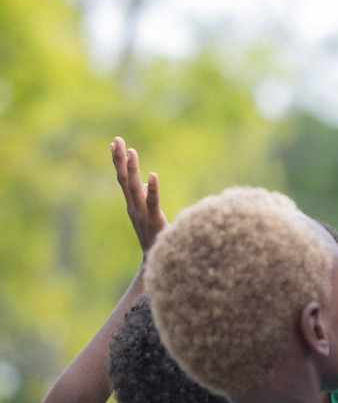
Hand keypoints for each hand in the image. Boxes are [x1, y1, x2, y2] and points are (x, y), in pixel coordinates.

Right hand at [110, 137, 167, 254]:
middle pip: (124, 179)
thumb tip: (145, 183)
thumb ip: (146, 198)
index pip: (124, 179)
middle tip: (117, 139)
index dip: (120, 161)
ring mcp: (142, 214)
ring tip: (131, 150)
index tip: (115, 143)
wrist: (157, 262)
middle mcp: (134, 207)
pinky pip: (152, 203)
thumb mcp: (149, 215)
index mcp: (133, 205)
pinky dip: (152, 190)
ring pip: (134, 188)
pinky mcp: (154, 221)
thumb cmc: (155, 238)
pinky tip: (153, 176)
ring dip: (132, 169)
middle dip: (120, 159)